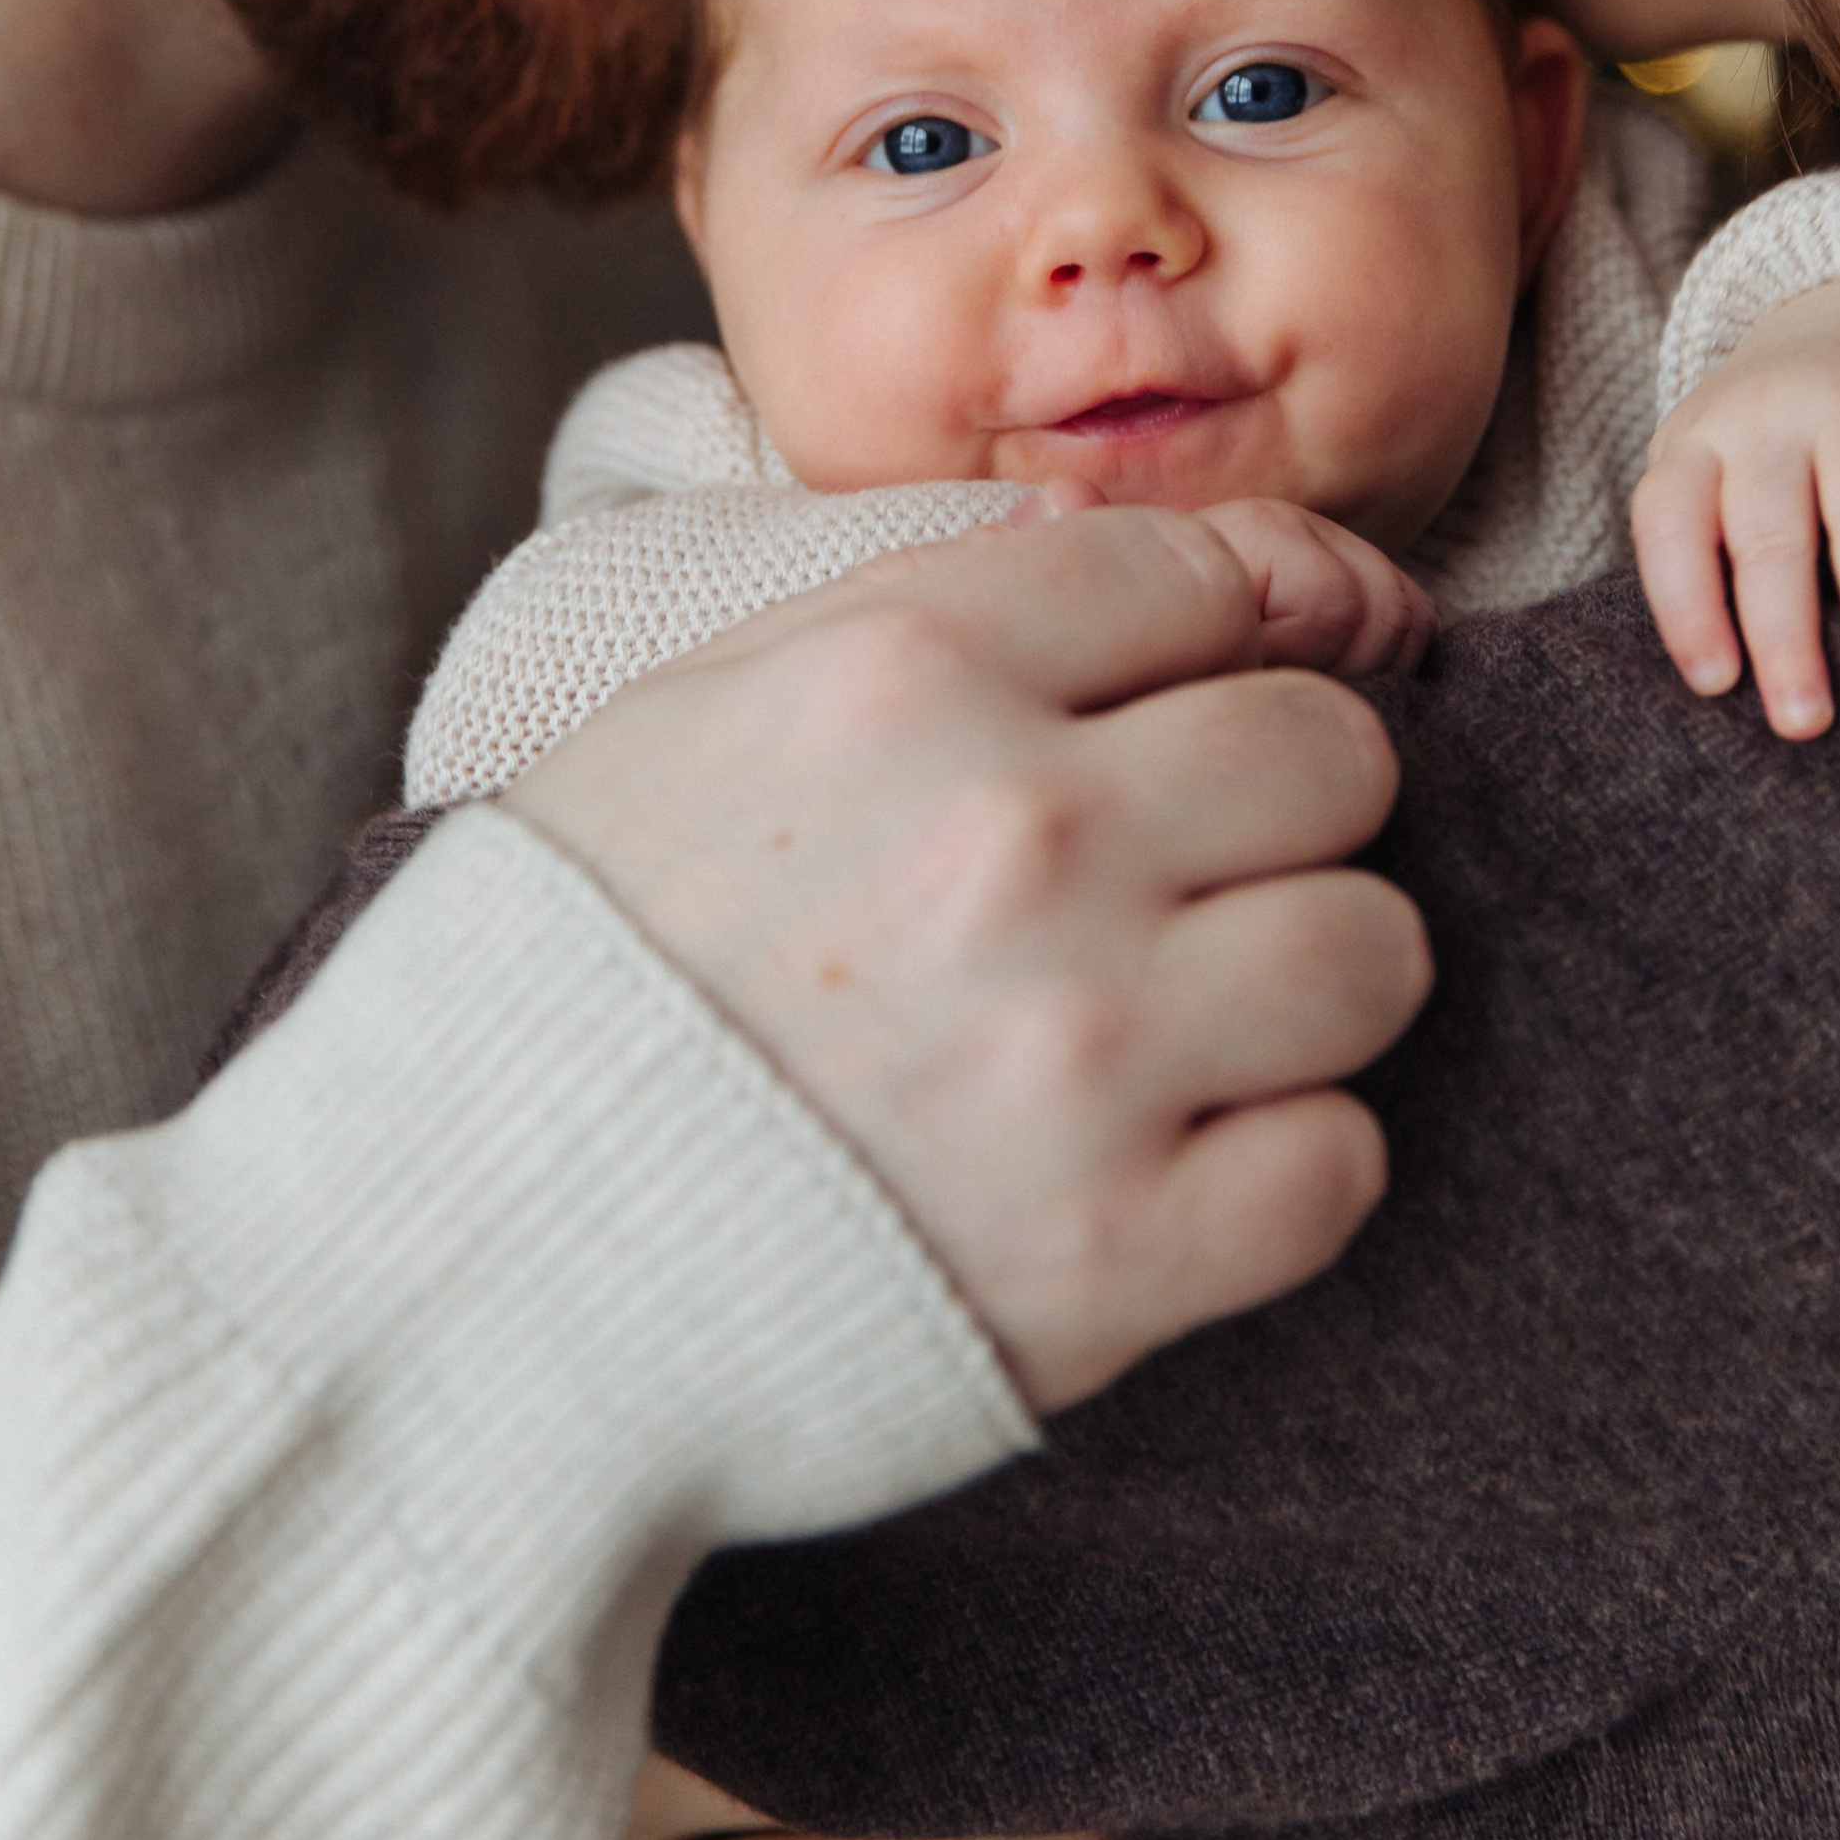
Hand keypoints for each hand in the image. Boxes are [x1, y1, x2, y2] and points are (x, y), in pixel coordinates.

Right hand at [509, 501, 1430, 1408]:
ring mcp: (1083, 1049)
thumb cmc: (578, 966)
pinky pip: (1339, 1163)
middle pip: (1331, 753)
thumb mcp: (702, 708)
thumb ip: (927, 612)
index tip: (1155, 712)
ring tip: (1201, 1016)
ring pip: (1374, 950)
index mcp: (909, 673)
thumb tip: (1150, 569)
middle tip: (1191, 868)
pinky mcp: (1118, 1253)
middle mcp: (1020, 835)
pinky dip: (1282, 1165)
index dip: (1196, 645)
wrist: (464, 1271)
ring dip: (1305, 981)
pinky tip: (1177, 1158)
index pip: (1202, 579)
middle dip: (1278, 803)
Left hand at [1633, 278, 1839, 741]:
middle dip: (1785, 632)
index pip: (1672, 524)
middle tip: (1804, 720)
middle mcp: (1768, 416)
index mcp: (1697, 443)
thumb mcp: (1714, 466)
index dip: (1686, 605)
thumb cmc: (1772, 432)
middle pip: (1769, 531)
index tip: (1717, 684)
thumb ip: (1712, 551)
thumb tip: (1734, 689)